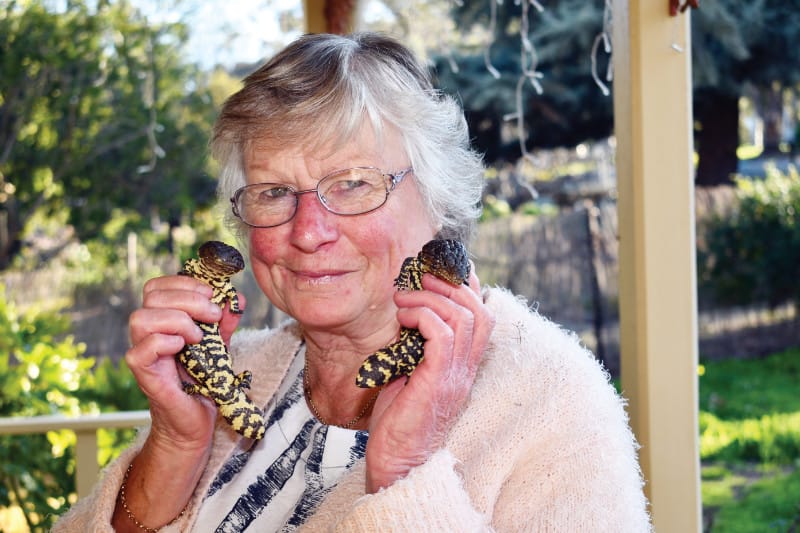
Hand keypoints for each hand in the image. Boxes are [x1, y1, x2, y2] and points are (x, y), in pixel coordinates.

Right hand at [126, 274, 245, 453]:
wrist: (195, 423)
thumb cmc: (203, 383)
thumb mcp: (218, 345)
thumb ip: (225, 322)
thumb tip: (237, 298)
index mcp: (161, 321)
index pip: (157, 287)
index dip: (183, 283)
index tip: (211, 295)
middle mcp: (147, 334)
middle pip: (151, 296)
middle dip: (188, 299)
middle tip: (213, 316)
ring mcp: (143, 354)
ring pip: (141, 318)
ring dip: (177, 320)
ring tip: (199, 336)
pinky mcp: (144, 376)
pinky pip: (139, 351)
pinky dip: (164, 343)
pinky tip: (184, 348)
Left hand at [364, 266, 494, 491]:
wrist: (396, 463)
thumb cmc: (398, 421)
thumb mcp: (409, 373)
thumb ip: (414, 345)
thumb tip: (404, 312)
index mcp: (463, 366)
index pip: (481, 315)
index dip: (466, 286)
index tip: (439, 270)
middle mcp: (466, 369)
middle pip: (478, 311)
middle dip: (449, 285)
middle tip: (419, 277)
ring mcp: (455, 376)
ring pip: (462, 317)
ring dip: (430, 297)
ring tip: (403, 298)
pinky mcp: (437, 382)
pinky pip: (442, 335)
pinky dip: (422, 316)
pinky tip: (402, 317)